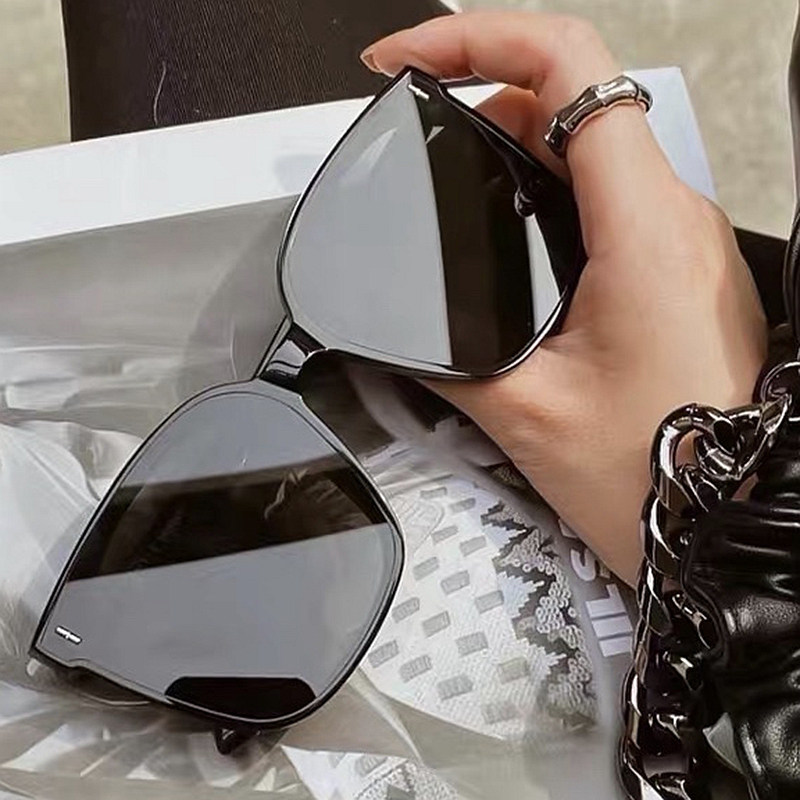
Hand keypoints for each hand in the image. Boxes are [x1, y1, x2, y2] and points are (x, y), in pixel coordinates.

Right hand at [362, 11, 766, 585]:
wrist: (722, 526)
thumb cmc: (659, 476)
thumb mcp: (523, 413)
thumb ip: (447, 354)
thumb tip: (400, 330)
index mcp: (644, 231)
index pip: (568, 68)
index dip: (476, 40)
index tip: (412, 58)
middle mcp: (676, 220)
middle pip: (575, 97)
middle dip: (484, 94)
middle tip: (423, 125)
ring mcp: (683, 240)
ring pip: (592, 143)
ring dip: (516, 142)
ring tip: (455, 174)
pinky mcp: (676, 267)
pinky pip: (609, 193)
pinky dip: (548, 187)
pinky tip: (511, 224)